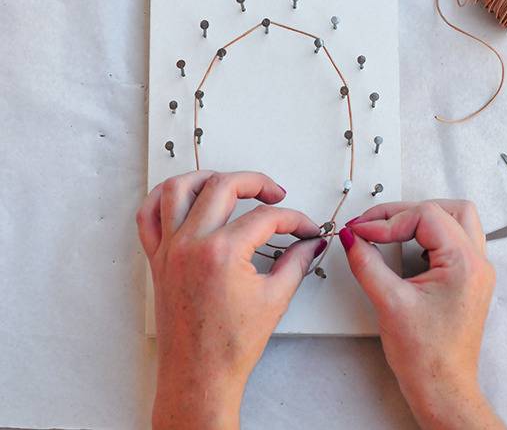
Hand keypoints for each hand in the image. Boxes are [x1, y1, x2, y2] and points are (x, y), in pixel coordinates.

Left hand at [137, 170, 323, 429]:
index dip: (293, 219)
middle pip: (224, 186)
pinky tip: (182, 197)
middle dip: (255, 182)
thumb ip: (296, 262)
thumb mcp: (275, 299)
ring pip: (178, 189)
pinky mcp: (157, 259)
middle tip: (273, 193)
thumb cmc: (230, 347)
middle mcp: (191, 244)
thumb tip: (310, 244)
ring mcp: (169, 249)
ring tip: (228, 182)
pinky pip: (148, 216)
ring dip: (206, 177)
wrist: (199, 376)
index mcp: (222, 252)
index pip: (266, 217)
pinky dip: (162, 198)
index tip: (303, 227)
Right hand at [340, 200, 505, 429]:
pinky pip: (452, 239)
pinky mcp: (466, 279)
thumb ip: (366, 262)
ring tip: (389, 229)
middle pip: (445, 208)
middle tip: (374, 224)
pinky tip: (406, 247)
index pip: (425, 215)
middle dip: (404, 211)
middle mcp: (476, 262)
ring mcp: (474, 271)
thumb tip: (351, 237)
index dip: (387, 220)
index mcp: (464, 263)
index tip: (361, 232)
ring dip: (420, 218)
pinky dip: (427, 235)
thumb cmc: (426, 357)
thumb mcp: (388, 302)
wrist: (441, 390)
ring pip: (454, 219)